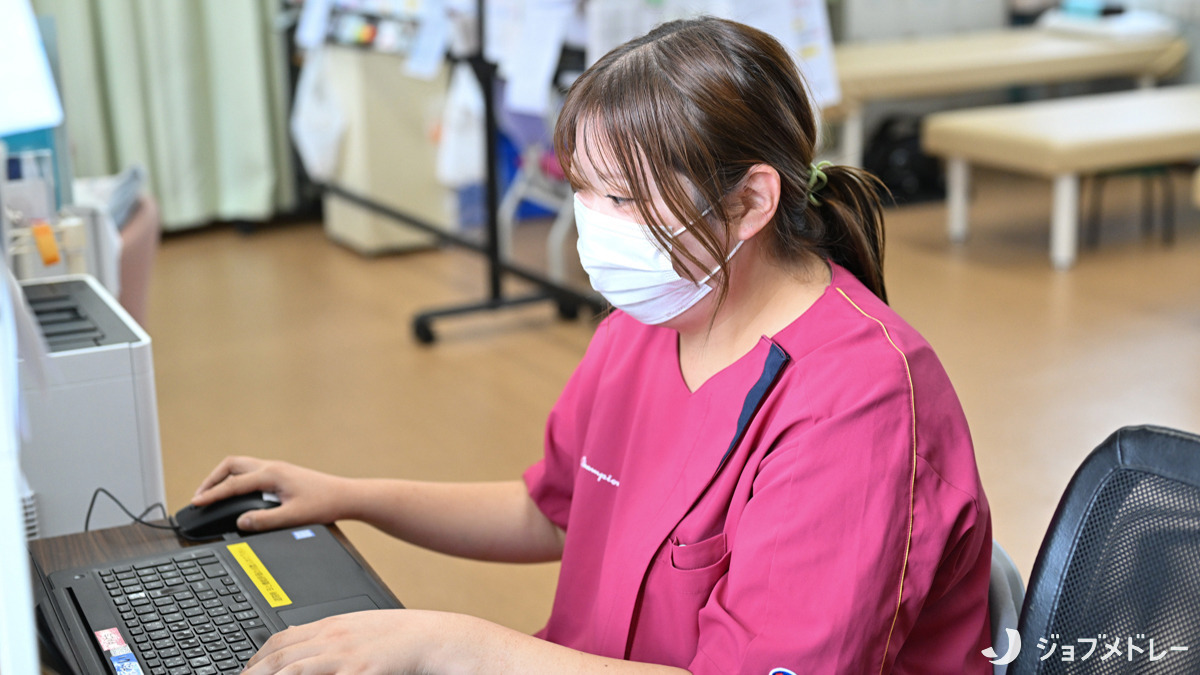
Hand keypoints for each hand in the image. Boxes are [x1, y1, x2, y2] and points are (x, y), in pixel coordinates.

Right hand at [191, 456, 352, 531]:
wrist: (345, 496)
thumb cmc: (324, 504)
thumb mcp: (293, 517)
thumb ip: (265, 521)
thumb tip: (241, 522)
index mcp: (271, 474)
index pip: (232, 484)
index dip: (211, 495)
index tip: (195, 503)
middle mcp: (272, 467)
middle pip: (231, 465)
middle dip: (212, 479)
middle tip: (199, 496)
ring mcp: (277, 468)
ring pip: (241, 465)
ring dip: (223, 477)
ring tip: (212, 494)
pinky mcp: (282, 473)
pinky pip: (250, 470)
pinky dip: (236, 478)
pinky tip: (236, 492)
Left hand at [242, 609, 460, 673]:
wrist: (434, 638)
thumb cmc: (405, 636)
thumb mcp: (364, 629)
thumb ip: (336, 637)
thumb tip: (310, 645)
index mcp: (334, 625)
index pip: (282, 638)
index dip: (258, 656)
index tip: (246, 670)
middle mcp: (333, 637)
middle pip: (279, 655)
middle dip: (252, 672)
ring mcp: (344, 654)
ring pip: (290, 668)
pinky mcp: (358, 671)